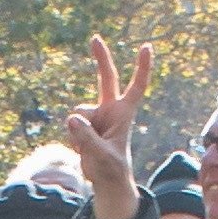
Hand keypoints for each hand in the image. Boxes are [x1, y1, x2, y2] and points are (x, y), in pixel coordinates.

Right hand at [61, 38, 154, 218]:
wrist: (105, 181)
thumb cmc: (111, 169)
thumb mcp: (101, 156)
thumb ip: (87, 139)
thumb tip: (72, 120)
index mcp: (124, 114)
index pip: (136, 87)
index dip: (142, 68)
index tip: (146, 47)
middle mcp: (110, 110)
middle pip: (106, 79)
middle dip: (101, 59)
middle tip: (95, 38)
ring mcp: (95, 116)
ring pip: (78, 113)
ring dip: (80, 132)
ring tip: (90, 150)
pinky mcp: (83, 124)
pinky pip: (71, 124)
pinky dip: (74, 138)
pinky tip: (83, 149)